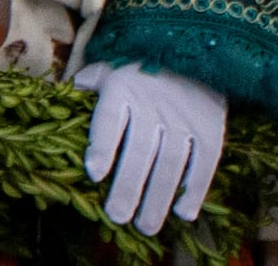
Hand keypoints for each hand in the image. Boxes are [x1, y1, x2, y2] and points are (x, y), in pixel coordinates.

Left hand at [78, 63, 228, 234]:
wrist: (196, 50)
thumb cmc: (144, 66)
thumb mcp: (114, 66)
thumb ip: (92, 81)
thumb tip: (67, 93)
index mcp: (124, 87)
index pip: (110, 118)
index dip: (102, 146)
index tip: (94, 174)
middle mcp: (153, 104)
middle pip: (139, 151)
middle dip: (128, 187)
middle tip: (117, 217)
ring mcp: (183, 118)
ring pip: (170, 163)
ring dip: (158, 198)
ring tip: (146, 226)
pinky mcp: (210, 128)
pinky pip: (203, 163)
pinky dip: (195, 190)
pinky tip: (183, 213)